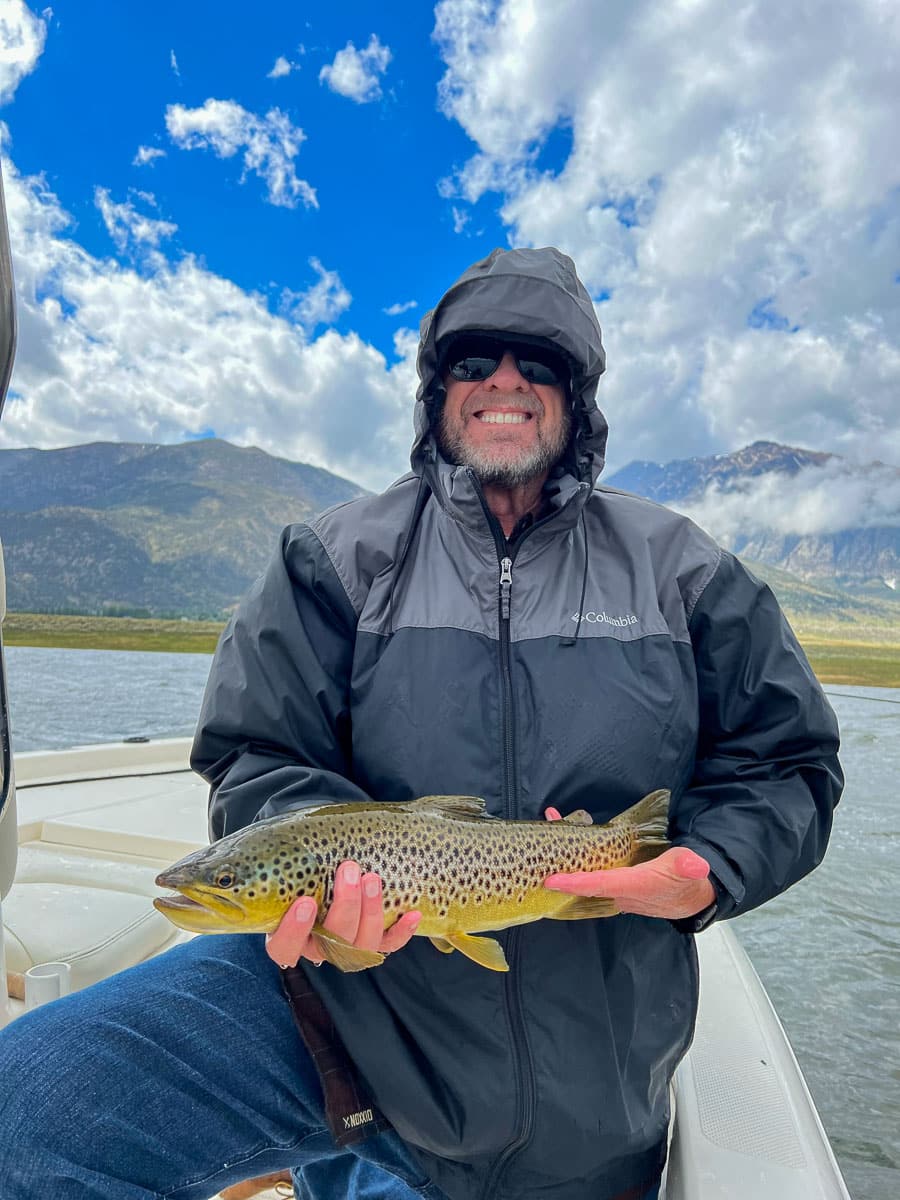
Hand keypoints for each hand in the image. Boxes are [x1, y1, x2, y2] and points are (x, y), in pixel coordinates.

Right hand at [265, 860, 421, 968]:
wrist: (327, 864)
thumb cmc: (303, 863)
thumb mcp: (289, 863)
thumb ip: (286, 859)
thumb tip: (286, 837)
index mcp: (287, 934)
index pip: (283, 948)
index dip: (294, 931)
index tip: (305, 902)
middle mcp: (317, 946)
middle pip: (331, 944)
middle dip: (345, 906)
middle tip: (349, 869)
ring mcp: (346, 947)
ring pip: (361, 946)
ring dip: (371, 912)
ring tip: (373, 878)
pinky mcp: (372, 943)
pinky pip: (388, 946)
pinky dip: (402, 932)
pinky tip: (411, 913)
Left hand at [543, 807, 713, 919]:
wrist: (689, 894)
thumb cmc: (686, 879)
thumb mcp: (691, 869)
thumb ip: (690, 866)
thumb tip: (695, 865)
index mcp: (634, 886)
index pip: (600, 885)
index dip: (576, 883)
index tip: (552, 880)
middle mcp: (618, 891)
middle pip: (582, 881)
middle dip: (559, 868)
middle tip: (539, 848)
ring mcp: (612, 888)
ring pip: (582, 871)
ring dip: (564, 851)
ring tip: (552, 822)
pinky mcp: (610, 882)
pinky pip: (587, 868)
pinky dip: (573, 850)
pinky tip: (565, 825)